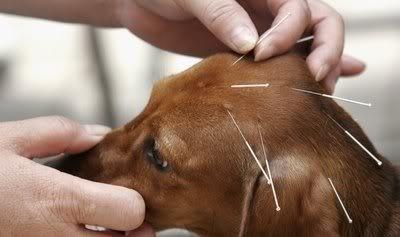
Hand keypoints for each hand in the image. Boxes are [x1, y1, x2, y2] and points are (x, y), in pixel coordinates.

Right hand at [0, 116, 153, 236]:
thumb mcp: (8, 140)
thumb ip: (61, 133)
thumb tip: (99, 135)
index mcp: (57, 199)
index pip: (131, 212)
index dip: (135, 202)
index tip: (124, 191)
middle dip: (131, 230)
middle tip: (117, 214)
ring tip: (96, 223)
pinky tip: (72, 231)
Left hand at [116, 0, 364, 92]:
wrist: (138, 2)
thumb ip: (221, 12)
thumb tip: (251, 44)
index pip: (299, 9)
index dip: (289, 33)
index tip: (263, 54)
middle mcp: (267, 10)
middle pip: (319, 24)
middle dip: (326, 51)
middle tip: (317, 79)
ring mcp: (259, 32)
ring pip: (305, 46)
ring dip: (321, 66)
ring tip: (324, 92)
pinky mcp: (245, 54)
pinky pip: (280, 62)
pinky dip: (306, 69)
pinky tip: (334, 80)